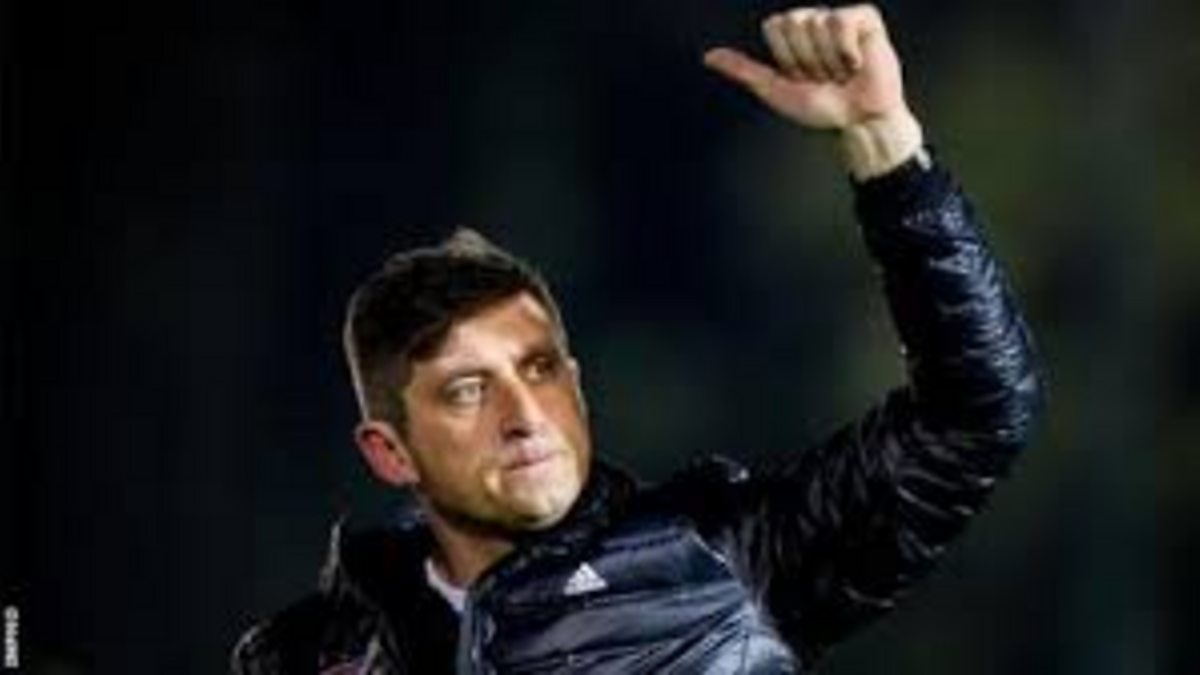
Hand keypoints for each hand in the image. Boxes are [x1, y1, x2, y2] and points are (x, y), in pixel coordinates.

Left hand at [704, 4, 906, 129]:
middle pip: (793, 21)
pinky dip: (846, 50)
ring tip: (842, 73)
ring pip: (817, 23)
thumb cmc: (821, 108)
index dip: (786, 56)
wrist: (858, 120)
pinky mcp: (865, 19)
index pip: (775, 26)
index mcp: (792, 35)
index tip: (801, 76)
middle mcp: (814, 22)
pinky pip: (842, 20)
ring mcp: (840, 19)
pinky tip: (856, 64)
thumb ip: (743, 70)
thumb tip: (709, 56)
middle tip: (824, 76)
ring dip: (828, 59)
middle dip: (806, 58)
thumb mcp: (774, 90)